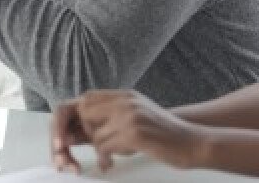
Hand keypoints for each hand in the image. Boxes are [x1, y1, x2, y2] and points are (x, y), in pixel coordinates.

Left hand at [51, 90, 208, 173]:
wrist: (192, 142)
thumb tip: (74, 133)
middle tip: (82, 152)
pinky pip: (105, 145)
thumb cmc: (162, 137)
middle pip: (84, 112)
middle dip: (77, 133)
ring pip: (94, 133)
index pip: (86, 99)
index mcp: (124, 96)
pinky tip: (111, 164)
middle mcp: (126, 100)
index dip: (72, 118)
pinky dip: (105, 158)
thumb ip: (108, 122)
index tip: (66, 139)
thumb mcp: (134, 120)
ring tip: (108, 159)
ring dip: (99, 150)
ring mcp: (130, 114)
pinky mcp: (134, 131)